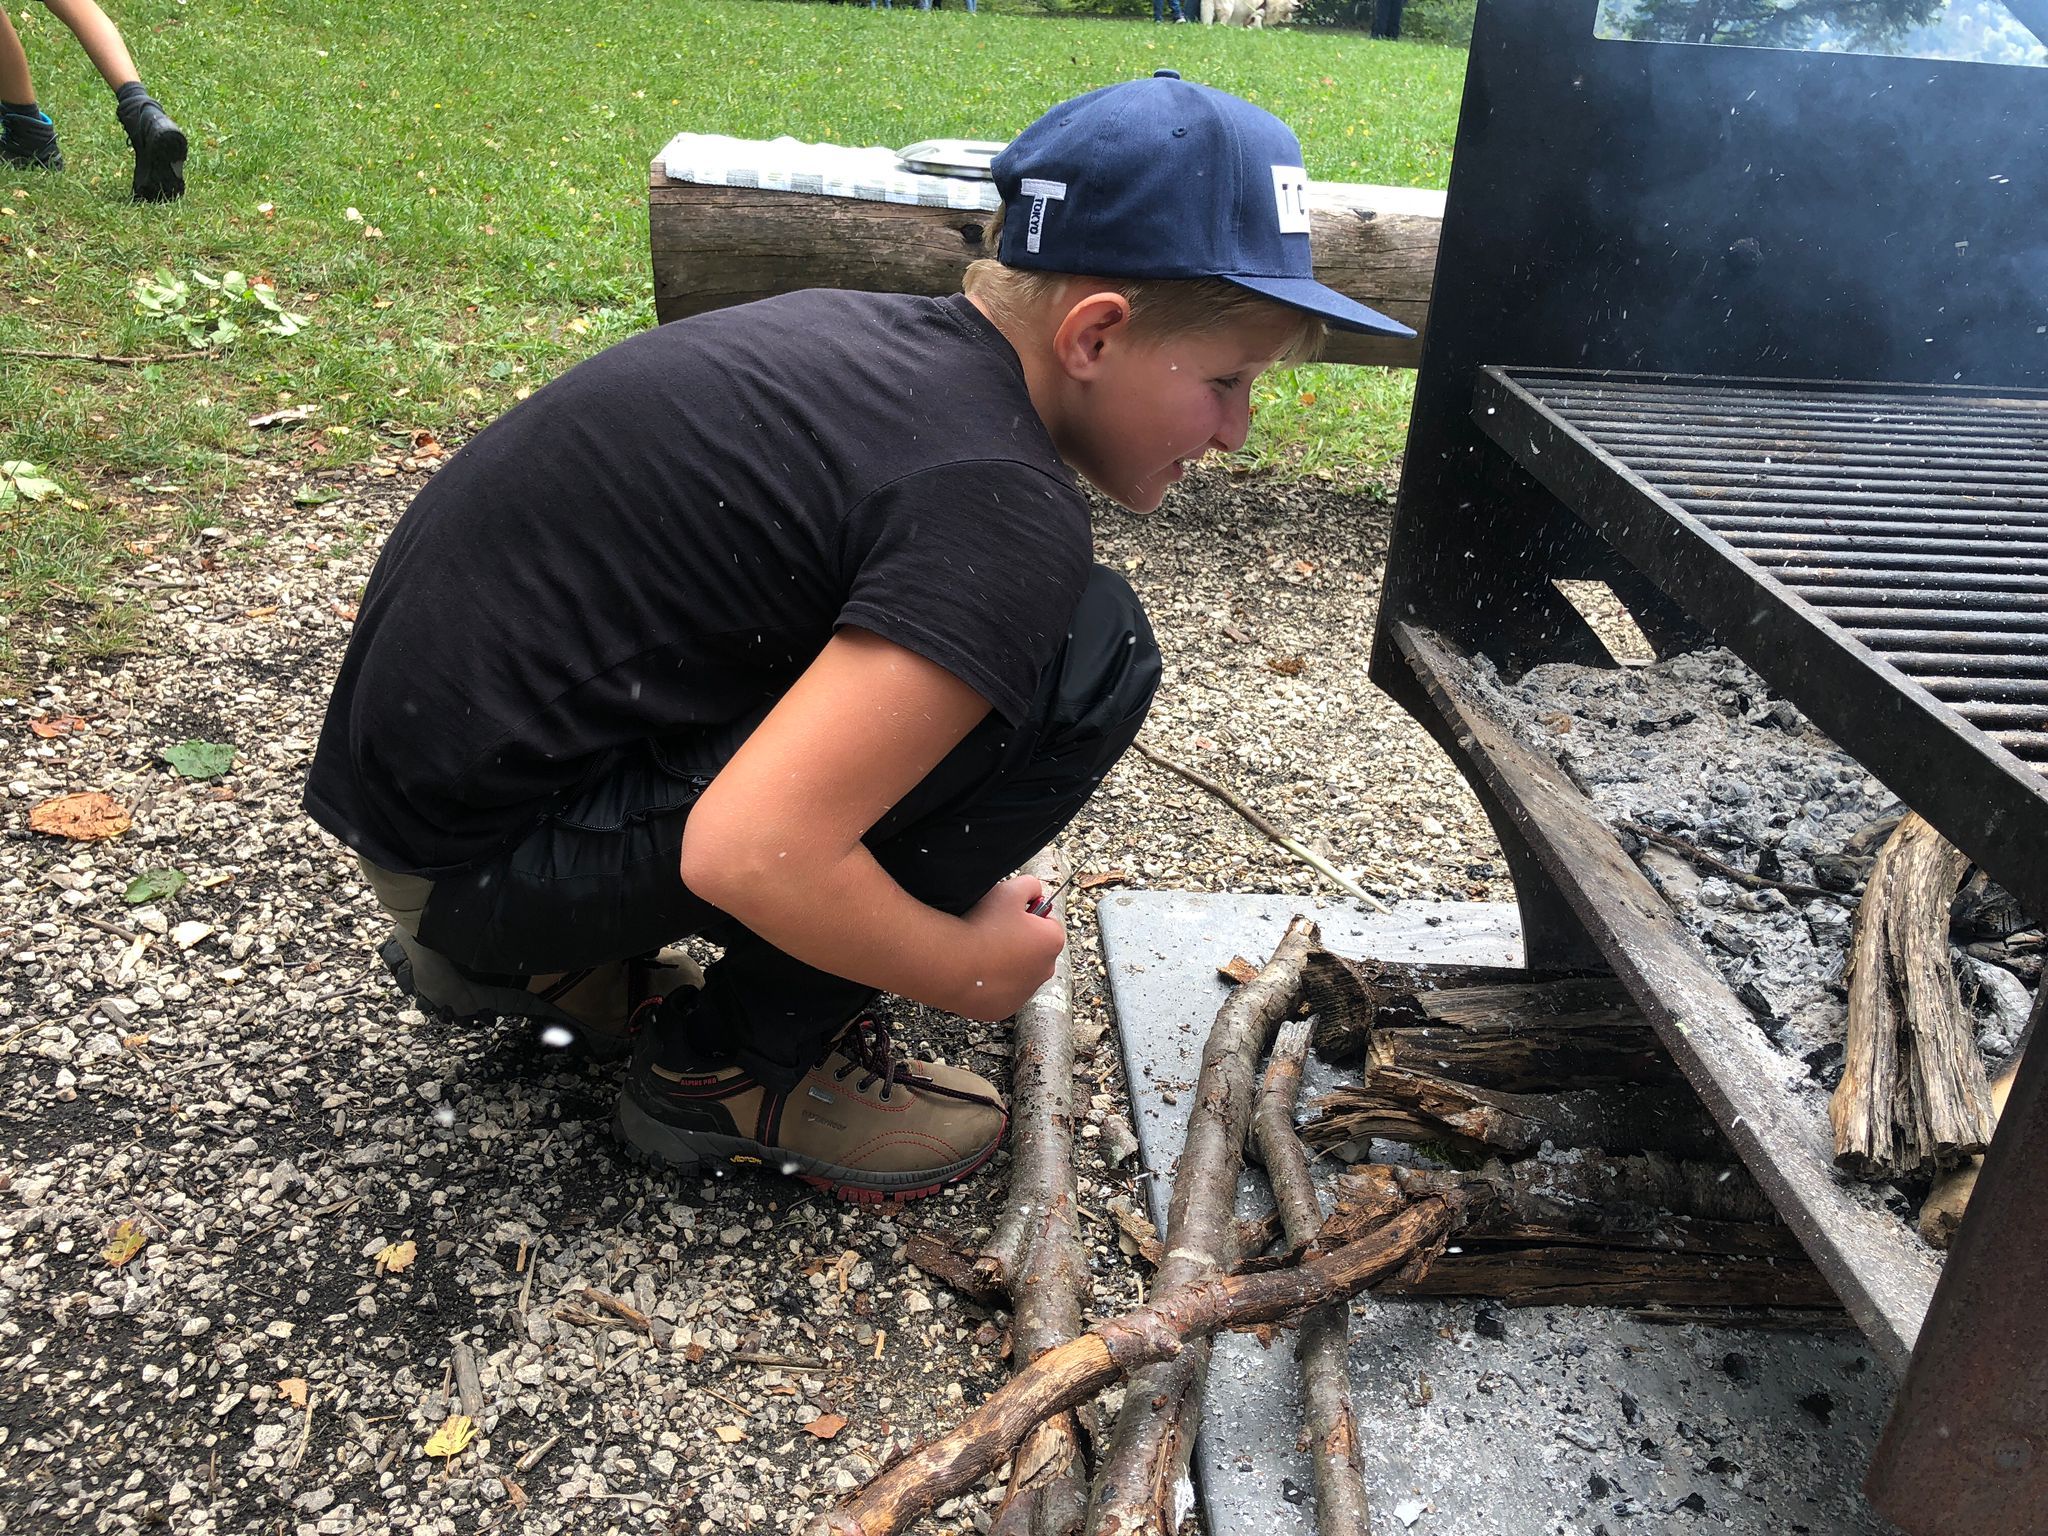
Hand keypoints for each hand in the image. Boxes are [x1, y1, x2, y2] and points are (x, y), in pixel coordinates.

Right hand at [954, 875, 1066, 1019]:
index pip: (1049, 923)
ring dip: (1006, 963)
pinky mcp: (1003, 1009)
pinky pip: (1000, 992)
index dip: (1028, 915)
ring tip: (981, 950)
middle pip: (1035, 950)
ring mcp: (1024, 994)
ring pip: (1018, 973)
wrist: (949, 962)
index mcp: (1052, 941)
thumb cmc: (981, 926)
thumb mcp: (1009, 890)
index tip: (1010, 915)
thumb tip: (1034, 890)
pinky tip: (975, 971)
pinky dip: (991, 983)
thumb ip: (1030, 885)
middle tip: (994, 931)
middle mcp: (1045, 971)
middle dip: (1020, 941)